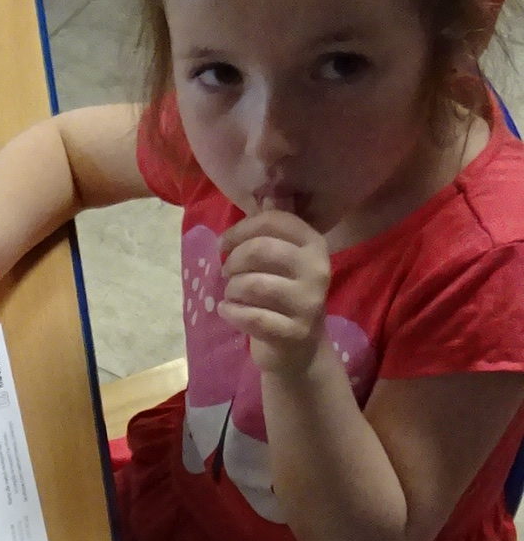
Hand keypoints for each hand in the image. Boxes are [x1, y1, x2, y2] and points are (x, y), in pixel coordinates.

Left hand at [217, 211, 330, 380]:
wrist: (301, 349)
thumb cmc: (284, 297)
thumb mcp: (283, 260)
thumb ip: (273, 230)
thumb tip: (268, 191)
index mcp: (314, 244)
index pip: (273, 221)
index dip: (240, 229)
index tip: (223, 244)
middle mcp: (317, 269)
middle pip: (259, 249)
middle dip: (233, 260)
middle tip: (226, 272)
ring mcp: (308, 302)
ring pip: (252, 284)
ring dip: (230, 289)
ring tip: (230, 294)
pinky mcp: (293, 332)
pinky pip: (251, 317)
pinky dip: (230, 313)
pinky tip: (227, 312)